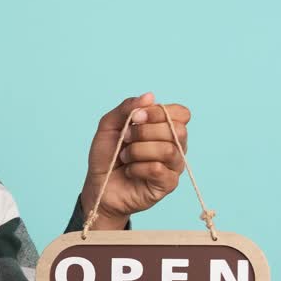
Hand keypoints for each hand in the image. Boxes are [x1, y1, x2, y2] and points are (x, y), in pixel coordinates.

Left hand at [79, 92, 190, 229]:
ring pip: (167, 149)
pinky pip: (158, 169)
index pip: (181, 113)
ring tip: (125, 156)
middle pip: (177, 129)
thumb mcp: (110, 125)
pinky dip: (137, 167)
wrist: (99, 185)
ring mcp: (174, 166)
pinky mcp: (168, 184)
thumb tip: (150, 96)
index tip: (136, 116)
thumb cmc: (107, 156)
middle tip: (125, 138)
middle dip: (144, 131)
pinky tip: (129, 171)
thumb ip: (128, 107)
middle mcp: (175, 146)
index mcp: (165, 128)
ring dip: (138, 150)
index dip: (159, 112)